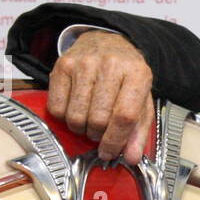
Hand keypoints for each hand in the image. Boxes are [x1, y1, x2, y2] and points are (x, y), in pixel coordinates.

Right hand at [47, 30, 155, 163]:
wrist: (107, 41)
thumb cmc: (126, 76)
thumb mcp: (142, 100)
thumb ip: (139, 131)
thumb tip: (132, 158)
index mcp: (137, 74)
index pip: (124, 116)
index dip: (115, 141)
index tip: (109, 153)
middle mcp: (111, 65)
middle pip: (98, 119)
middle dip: (98, 135)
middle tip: (100, 132)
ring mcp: (84, 63)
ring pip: (76, 116)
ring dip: (81, 128)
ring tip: (89, 120)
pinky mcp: (62, 65)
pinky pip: (57, 108)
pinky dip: (65, 117)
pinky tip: (75, 108)